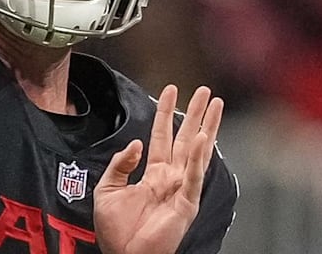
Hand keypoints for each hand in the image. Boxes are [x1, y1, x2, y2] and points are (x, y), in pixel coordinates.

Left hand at [93, 85, 223, 253]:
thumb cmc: (116, 232)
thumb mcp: (107, 190)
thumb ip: (119, 165)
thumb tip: (135, 143)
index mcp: (153, 174)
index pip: (161, 136)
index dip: (165, 113)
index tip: (169, 90)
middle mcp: (171, 178)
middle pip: (185, 138)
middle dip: (195, 113)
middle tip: (204, 91)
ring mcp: (181, 190)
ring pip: (196, 152)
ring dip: (206, 127)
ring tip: (214, 104)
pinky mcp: (186, 205)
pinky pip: (193, 178)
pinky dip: (200, 159)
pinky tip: (204, 139)